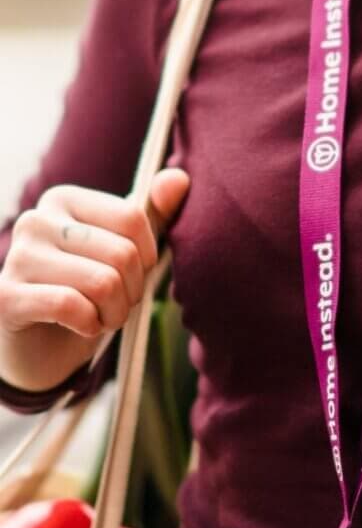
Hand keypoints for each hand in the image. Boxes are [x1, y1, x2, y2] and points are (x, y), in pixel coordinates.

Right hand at [0, 169, 189, 341]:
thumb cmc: (87, 292)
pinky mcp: (6, 297)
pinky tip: (82, 326)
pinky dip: (90, 324)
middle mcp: (36, 220)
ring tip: (102, 317)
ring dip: (114, 312)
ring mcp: (17, 258)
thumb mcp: (124, 251)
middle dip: (132, 291)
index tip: (133, 275)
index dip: (147, 257)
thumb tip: (180, 178)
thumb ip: (153, 215)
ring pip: (102, 282)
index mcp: (65, 200)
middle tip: (117, 304)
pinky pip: (71, 306)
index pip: (133, 217)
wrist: (41, 349)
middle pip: (121, 253)